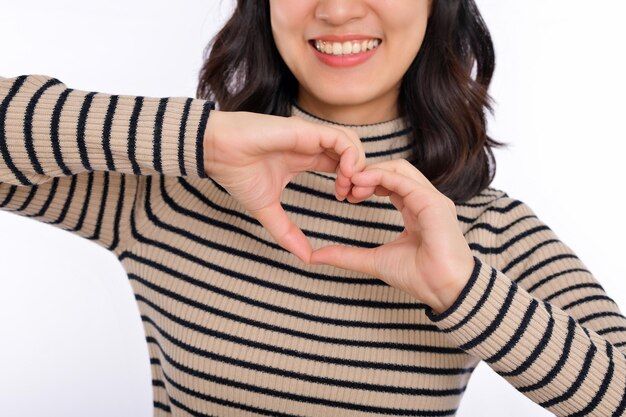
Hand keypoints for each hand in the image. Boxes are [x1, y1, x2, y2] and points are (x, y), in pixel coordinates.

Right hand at [203, 110, 365, 262]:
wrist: (218, 153)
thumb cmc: (238, 175)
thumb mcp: (268, 210)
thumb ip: (287, 232)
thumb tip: (305, 258)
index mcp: (305, 158)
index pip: (341, 165)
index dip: (350, 182)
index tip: (346, 200)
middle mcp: (311, 145)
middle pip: (351, 154)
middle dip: (360, 175)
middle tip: (353, 197)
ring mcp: (310, 136)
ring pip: (351, 144)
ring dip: (357, 166)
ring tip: (348, 188)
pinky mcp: (306, 130)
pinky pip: (341, 138)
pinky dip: (351, 156)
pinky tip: (343, 176)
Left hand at [310, 160, 474, 313]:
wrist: (445, 291)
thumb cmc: (419, 277)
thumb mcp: (373, 261)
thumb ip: (345, 255)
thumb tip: (314, 257)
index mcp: (415, 209)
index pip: (389, 182)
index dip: (365, 183)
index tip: (345, 195)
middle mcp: (425, 200)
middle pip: (393, 169)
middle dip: (366, 173)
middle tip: (344, 187)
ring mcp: (432, 199)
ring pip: (399, 169)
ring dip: (372, 172)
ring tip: (351, 184)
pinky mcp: (434, 203)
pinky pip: (406, 181)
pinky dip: (382, 177)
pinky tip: (362, 184)